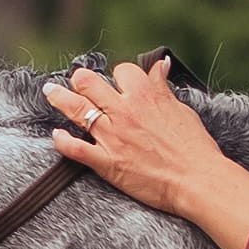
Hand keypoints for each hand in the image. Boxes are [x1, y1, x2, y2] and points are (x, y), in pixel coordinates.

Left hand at [45, 56, 248, 248]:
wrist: (198, 181)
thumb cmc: (196, 148)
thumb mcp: (181, 110)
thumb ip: (163, 88)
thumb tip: (160, 66)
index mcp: (146, 96)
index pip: (122, 71)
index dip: (120, 75)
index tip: (119, 82)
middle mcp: (125, 111)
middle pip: (88, 82)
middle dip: (80, 79)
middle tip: (77, 82)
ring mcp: (113, 136)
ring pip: (76, 109)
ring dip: (59, 97)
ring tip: (51, 92)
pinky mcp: (108, 162)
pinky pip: (75, 148)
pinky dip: (62, 141)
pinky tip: (57, 135)